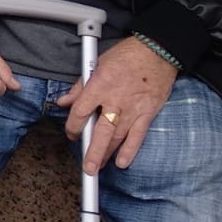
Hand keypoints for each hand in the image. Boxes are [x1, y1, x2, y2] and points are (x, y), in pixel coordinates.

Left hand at [56, 37, 177, 173]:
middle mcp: (115, 100)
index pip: (81, 112)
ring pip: (118, 137)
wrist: (157, 52)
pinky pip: (138, 136)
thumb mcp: (97, 65)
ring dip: (107, 154)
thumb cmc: (126, 56)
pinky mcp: (148, 113)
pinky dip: (130, 150)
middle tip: (86, 168)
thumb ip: (80, 87)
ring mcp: (133, 108)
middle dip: (92, 151)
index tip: (71, 134)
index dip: (73, 127)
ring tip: (98, 167)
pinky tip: (122, 162)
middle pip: (101, 131)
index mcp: (99, 86)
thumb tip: (63, 101)